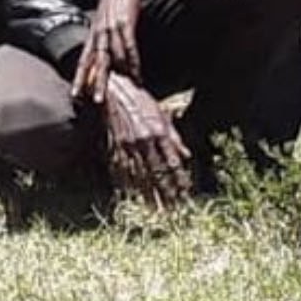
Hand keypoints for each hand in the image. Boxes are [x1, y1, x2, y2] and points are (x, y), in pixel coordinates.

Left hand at [72, 0, 146, 105]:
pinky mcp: (126, 23)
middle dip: (96, 82)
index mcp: (92, 35)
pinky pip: (130, 47)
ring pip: (114, 58)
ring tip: (124, 91)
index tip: (75, 96)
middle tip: (96, 100)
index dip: (78, 78)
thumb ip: (101, 40)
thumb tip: (101, 59)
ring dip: (120, 76)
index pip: (82, 61)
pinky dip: (133, 62)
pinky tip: (137, 74)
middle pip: (96, 63)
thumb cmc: (114, 3)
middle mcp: (99, 34)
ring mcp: (111, 29)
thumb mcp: (103, 22)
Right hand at [102, 73, 190, 205]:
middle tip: (173, 211)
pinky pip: (123, 170)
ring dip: (148, 194)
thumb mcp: (161, 115)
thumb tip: (187, 155)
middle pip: (157, 173)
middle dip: (166, 193)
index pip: (172, 162)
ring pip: (140, 175)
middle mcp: (144, 141)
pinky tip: (134, 196)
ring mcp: (127, 146)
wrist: (114, 90)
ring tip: (156, 210)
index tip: (185, 195)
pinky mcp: (115, 147)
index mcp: (158, 133)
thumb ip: (174, 137)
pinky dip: (129, 185)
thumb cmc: (140, 102)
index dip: (179, 180)